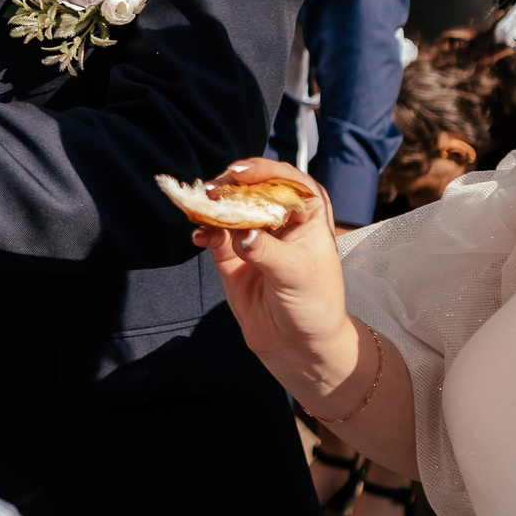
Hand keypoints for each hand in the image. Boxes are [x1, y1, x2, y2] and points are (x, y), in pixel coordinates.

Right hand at [191, 158, 364, 398]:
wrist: (300, 345)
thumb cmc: (315, 304)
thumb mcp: (297, 274)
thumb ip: (267, 251)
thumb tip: (241, 233)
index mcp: (307, 211)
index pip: (285, 179)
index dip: (263, 170)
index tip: (241, 173)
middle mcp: (278, 217)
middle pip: (251, 189)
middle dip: (231, 187)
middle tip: (214, 191)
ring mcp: (253, 235)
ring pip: (229, 209)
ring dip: (212, 207)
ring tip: (201, 209)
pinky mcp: (231, 255)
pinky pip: (214, 236)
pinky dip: (205, 232)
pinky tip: (200, 235)